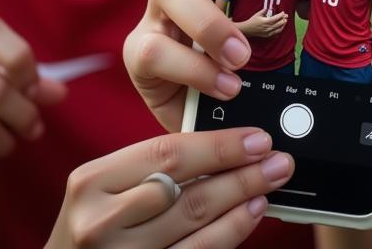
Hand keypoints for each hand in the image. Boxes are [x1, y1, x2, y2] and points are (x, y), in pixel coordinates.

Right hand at [46, 127, 291, 247]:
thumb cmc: (95, 222)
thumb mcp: (107, 186)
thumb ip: (153, 164)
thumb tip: (228, 143)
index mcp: (92, 182)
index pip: (167, 154)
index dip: (220, 145)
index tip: (259, 138)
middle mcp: (101, 223)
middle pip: (188, 192)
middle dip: (242, 173)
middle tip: (279, 159)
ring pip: (195, 225)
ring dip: (242, 202)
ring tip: (270, 185)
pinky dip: (228, 233)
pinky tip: (250, 216)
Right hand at [239, 11, 287, 38]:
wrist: (247, 30)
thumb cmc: (252, 21)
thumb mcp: (258, 14)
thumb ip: (264, 11)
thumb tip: (270, 8)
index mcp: (266, 21)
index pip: (276, 18)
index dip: (281, 15)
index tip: (283, 12)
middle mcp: (267, 28)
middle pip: (278, 24)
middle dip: (283, 19)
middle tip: (286, 16)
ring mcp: (268, 32)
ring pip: (278, 29)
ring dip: (283, 25)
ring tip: (285, 21)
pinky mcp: (267, 36)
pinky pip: (275, 34)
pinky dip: (279, 31)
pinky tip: (281, 28)